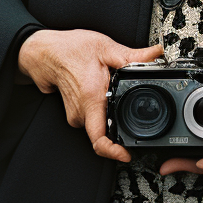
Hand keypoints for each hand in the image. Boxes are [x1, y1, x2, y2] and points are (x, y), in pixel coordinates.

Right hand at [17, 29, 162, 162]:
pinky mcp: (74, 113)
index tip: (127, 155)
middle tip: (132, 109)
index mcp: (91, 98)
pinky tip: (103, 91)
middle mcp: (81, 111)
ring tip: (114, 93)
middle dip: (120, 123)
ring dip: (111, 113)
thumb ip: (133, 55)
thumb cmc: (71, 49)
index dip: (114, 152)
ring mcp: (75, 114)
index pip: (100, 139)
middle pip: (105, 131)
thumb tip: (156, 54)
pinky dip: (102, 108)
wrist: (46, 52)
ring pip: (99, 123)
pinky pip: (92, 117)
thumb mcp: (105, 47)